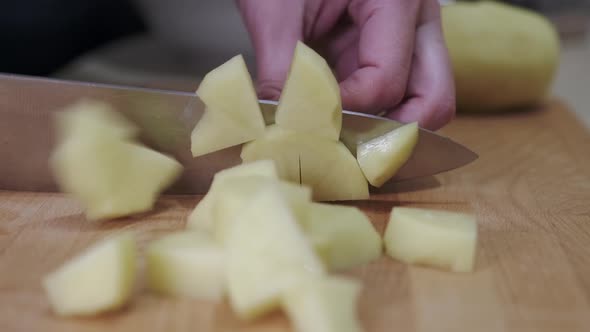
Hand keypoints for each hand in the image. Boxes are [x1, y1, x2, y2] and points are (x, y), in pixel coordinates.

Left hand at [236, 0, 454, 129]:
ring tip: (344, 138)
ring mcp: (412, 37)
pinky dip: (377, 116)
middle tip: (348, 150)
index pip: (387, 81)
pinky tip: (343, 120)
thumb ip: (279, 68)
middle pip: (434, 100)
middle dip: (393, 135)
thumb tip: (277, 125)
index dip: (346, 112)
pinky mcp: (395, 49)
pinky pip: (402, 94)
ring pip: (426, 102)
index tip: (308, 123)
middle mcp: (419, 20)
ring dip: (388, 129)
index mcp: (397, 0)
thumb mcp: (276, 9)